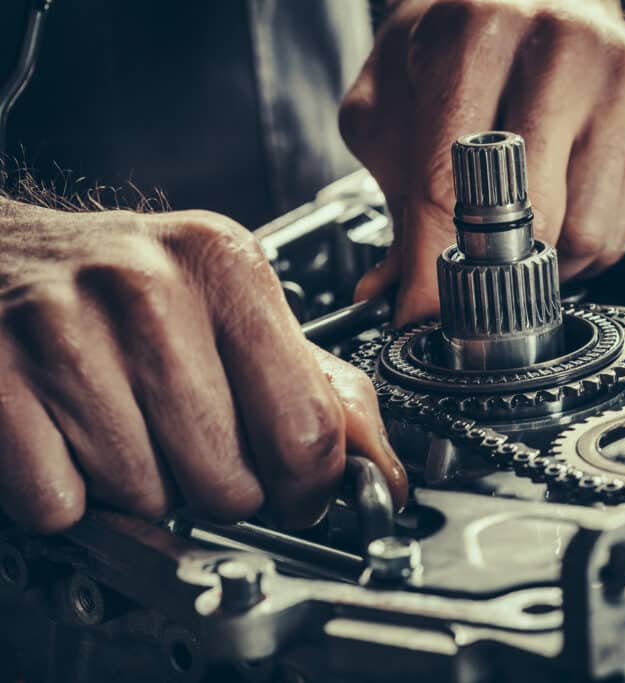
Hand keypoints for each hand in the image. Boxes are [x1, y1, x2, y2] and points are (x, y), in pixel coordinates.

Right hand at [0, 200, 406, 532]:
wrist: (2, 254)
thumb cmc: (125, 288)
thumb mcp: (234, 307)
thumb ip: (316, 385)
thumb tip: (382, 470)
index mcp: (228, 269)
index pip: (308, 430)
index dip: (307, 489)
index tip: (295, 496)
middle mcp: (150, 288)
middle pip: (229, 482)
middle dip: (216, 490)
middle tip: (189, 445)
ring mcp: (65, 329)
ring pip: (145, 497)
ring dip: (140, 488)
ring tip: (124, 426)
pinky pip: (60, 502)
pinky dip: (67, 494)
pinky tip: (69, 437)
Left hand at [340, 0, 624, 324]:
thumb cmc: (458, 48)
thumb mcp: (393, 105)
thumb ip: (393, 198)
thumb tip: (394, 294)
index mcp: (478, 29)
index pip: (453, 178)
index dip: (434, 263)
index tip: (422, 313)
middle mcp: (562, 45)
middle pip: (531, 213)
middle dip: (492, 262)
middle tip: (470, 268)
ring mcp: (623, 80)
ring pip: (586, 233)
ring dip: (545, 259)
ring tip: (517, 227)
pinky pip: (622, 229)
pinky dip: (583, 244)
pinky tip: (560, 206)